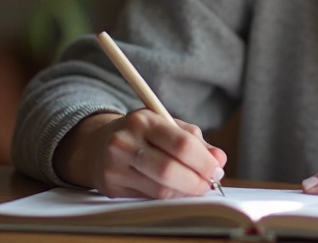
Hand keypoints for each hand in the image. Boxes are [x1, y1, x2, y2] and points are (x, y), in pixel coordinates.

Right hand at [53, 109, 227, 198]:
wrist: (98, 144)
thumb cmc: (142, 134)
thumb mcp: (167, 126)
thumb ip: (195, 142)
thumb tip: (219, 160)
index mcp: (143, 120)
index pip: (181, 144)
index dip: (204, 162)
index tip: (217, 170)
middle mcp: (125, 142)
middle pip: (169, 170)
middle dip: (197, 182)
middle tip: (210, 184)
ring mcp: (115, 166)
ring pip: (159, 189)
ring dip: (185, 193)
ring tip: (196, 188)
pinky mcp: (111, 187)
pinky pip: (149, 198)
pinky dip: (169, 198)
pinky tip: (176, 192)